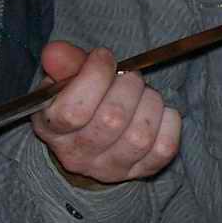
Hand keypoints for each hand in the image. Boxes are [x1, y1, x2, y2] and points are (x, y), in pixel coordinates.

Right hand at [30, 40, 180, 183]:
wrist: (93, 140)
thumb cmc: (81, 101)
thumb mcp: (66, 81)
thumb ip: (64, 63)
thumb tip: (55, 51)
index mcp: (52, 130)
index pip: (74, 111)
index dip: (95, 76)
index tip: (104, 57)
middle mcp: (78, 155)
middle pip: (112, 120)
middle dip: (128, 85)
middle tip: (128, 76)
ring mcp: (111, 168)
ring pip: (140, 136)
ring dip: (150, 102)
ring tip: (143, 92)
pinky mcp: (142, 171)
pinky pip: (165, 149)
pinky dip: (168, 122)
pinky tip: (158, 112)